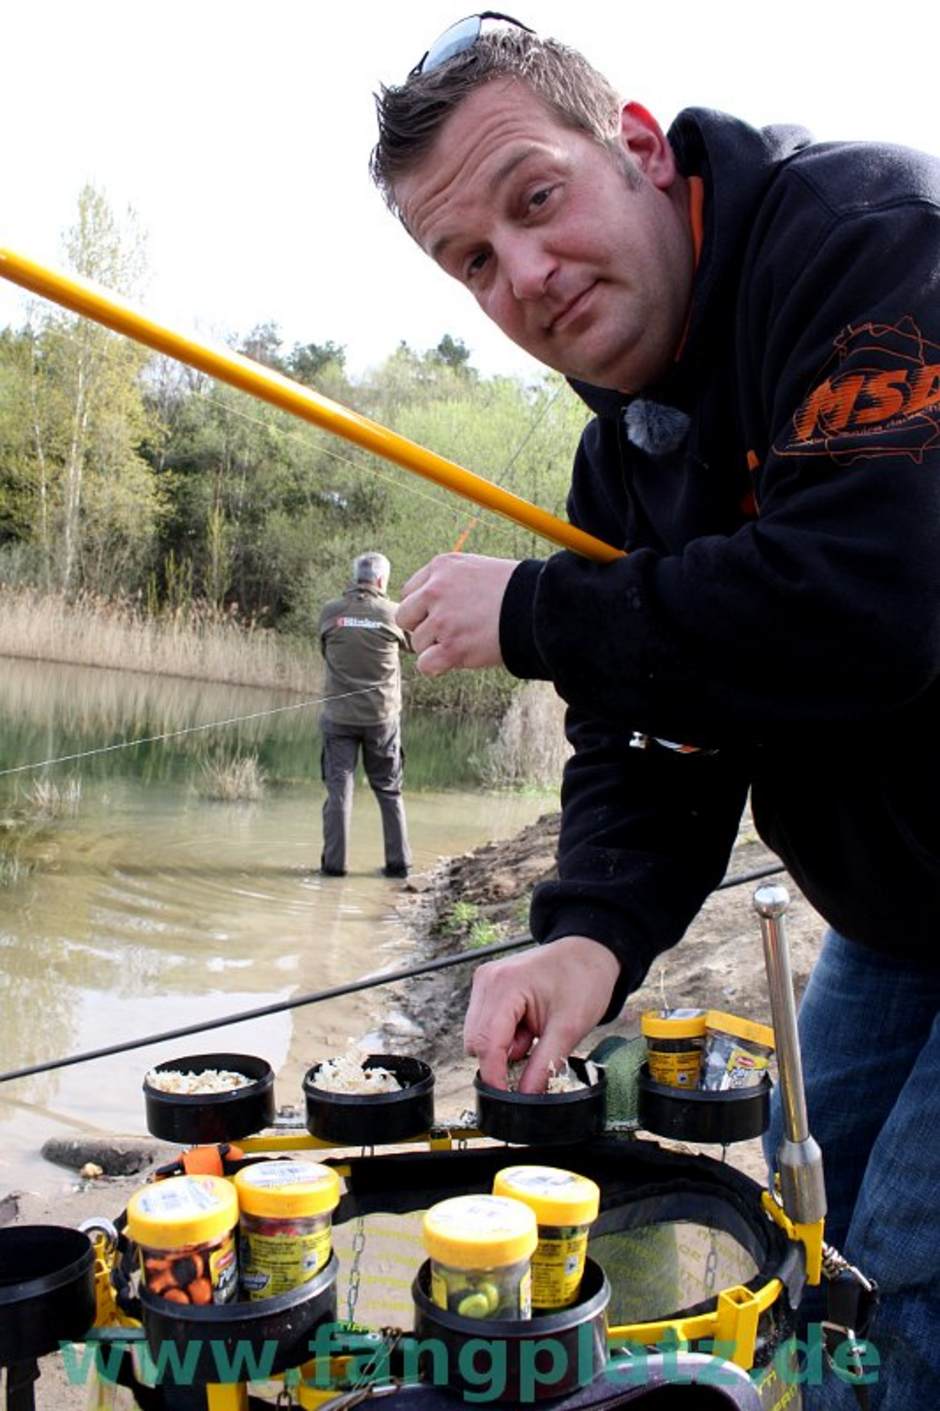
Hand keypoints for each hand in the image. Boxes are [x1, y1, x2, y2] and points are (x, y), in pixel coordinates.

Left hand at [397, 553, 518, 676]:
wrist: (540, 606)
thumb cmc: (513, 590)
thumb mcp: (476, 570)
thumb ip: (448, 582)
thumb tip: (426, 606)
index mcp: (441, 567)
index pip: (410, 592)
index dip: (425, 608)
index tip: (442, 614)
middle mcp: (436, 591)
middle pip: (405, 617)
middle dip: (423, 627)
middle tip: (448, 631)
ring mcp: (443, 620)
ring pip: (418, 643)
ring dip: (437, 646)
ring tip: (466, 640)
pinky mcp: (452, 647)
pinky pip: (424, 664)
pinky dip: (435, 667)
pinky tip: (452, 661)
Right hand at [463, 937, 621, 1092]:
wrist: (589, 953)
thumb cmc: (583, 979)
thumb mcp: (569, 1028)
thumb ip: (544, 1066)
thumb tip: (525, 1097)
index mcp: (504, 985)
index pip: (486, 1043)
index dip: (494, 1077)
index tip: (507, 1100)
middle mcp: (487, 981)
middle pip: (476, 1041)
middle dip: (501, 1060)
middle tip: (534, 1057)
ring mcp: (485, 983)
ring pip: (479, 1036)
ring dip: (504, 1048)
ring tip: (535, 1034)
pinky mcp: (489, 988)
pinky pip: (486, 1026)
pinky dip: (505, 1037)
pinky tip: (527, 1027)